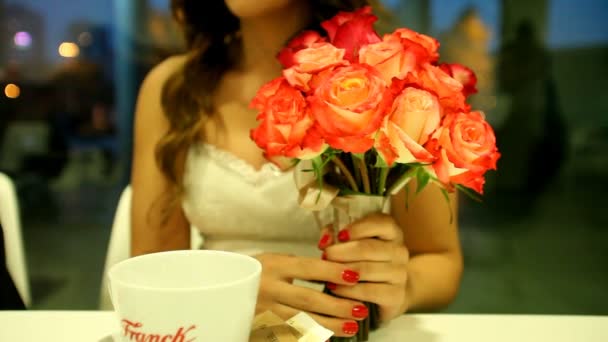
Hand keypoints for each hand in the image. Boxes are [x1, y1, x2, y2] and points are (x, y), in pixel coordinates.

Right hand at [254, 253, 369, 336]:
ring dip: (329, 325)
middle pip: (308, 299)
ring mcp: (263, 311)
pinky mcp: (259, 328)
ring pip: (301, 321)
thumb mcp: (271, 260)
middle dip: (337, 306)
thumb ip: (297, 264)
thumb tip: (331, 268)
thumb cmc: (253, 272)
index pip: (308, 268)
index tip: (354, 276)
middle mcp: (268, 288)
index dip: (332, 272)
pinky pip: (287, 336)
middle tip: (360, 310)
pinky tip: (325, 338)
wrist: (221, 289)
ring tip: (351, 327)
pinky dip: (308, 337)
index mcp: (273, 266)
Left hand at [320, 213, 409, 321]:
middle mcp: (399, 251)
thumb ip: (335, 235)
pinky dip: (349, 290)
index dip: (359, 227)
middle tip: (325, 256)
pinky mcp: (396, 295)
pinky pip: (369, 291)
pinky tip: (336, 288)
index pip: (381, 223)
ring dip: (342, 271)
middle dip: (342, 252)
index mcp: (391, 232)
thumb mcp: (350, 241)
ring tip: (326, 273)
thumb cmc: (362, 260)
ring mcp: (400, 274)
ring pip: (367, 270)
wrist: (385, 292)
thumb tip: (325, 241)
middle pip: (368, 248)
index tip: (340, 235)